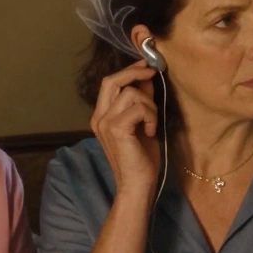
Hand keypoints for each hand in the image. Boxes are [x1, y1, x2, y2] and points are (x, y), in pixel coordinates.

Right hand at [90, 61, 161, 195]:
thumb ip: (142, 102)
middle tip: (153, 74)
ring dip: (149, 105)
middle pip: (112, 80)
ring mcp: (105, 123)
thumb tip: (147, 80)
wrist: (137, 185)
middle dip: (135, 72)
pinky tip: (151, 132)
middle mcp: (99, 117)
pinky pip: (138, 107)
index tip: (147, 66)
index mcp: (102, 116)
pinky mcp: (116, 129)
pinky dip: (151, 116)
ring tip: (152, 124)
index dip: (128, 70)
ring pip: (131, 93)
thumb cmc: (141, 159)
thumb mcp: (143, 124)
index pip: (109, 82)